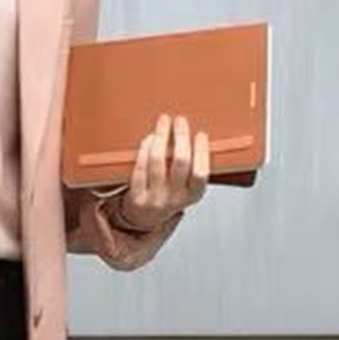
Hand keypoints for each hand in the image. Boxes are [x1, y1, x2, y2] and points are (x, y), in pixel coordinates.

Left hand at [112, 112, 209, 231]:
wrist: (144, 218)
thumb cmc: (168, 194)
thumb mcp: (187, 187)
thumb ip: (192, 167)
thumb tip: (195, 133)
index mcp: (193, 195)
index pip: (201, 173)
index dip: (201, 152)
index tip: (200, 133)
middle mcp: (175, 199)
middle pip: (181, 162)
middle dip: (181, 137)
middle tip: (180, 120)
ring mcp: (155, 199)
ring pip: (158, 161)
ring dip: (161, 136)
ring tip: (163, 121)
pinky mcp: (137, 197)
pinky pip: (140, 168)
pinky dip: (145, 149)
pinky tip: (149, 138)